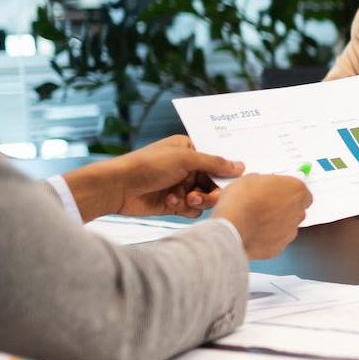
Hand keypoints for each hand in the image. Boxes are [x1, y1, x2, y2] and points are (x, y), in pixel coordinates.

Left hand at [67, 135, 244, 220]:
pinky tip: (170, 202)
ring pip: (205, 198)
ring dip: (197, 200)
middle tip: (208, 195)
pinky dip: (184, 208)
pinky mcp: (174, 204)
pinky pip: (192, 210)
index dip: (226, 171)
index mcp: (190, 149)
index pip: (218, 160)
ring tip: (185, 199)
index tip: (234, 180)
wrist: (118, 187)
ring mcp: (181, 186)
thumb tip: (240, 166)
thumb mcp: (185, 158)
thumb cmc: (147, 165)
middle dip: (211, 190)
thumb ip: (214, 162)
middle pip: (214, 182)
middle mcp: (188, 167)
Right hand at [212, 175, 310, 259]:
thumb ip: (265, 182)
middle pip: (296, 209)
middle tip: (265, 205)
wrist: (232, 226)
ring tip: (256, 220)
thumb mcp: (251, 178)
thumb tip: (260, 185)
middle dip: (283, 208)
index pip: (302, 191)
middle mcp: (298, 212)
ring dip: (276, 223)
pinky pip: (276, 240)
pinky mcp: (279, 247)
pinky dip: (268, 238)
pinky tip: (253, 232)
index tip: (278, 191)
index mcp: (296, 190)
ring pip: (287, 226)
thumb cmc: (242, 201)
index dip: (288, 192)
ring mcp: (290, 231)